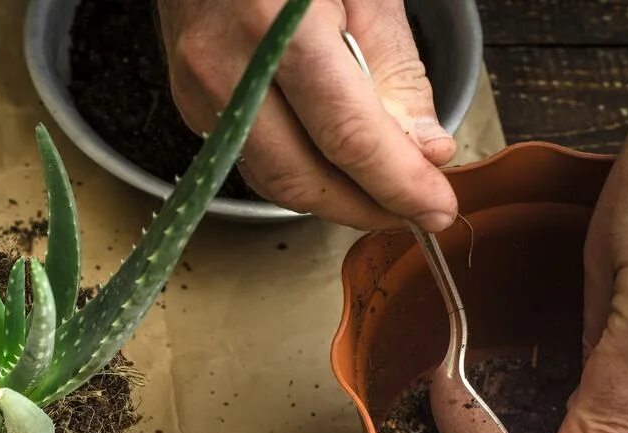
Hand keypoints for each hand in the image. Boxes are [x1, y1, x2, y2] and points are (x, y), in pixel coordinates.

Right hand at [156, 0, 456, 230]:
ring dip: (333, 200)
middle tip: (414, 213)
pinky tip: (335, 166)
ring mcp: (200, 91)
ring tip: (382, 195)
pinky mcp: (190, 105)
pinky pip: (252, 159)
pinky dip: (300, 173)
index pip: (346, 136)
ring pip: (272, 181)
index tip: (437, 208)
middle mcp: (227, 66)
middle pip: (301, 178)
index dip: (397, 184)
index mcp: (279, 24)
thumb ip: (396, 71)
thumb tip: (423, 149)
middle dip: (365, 208)